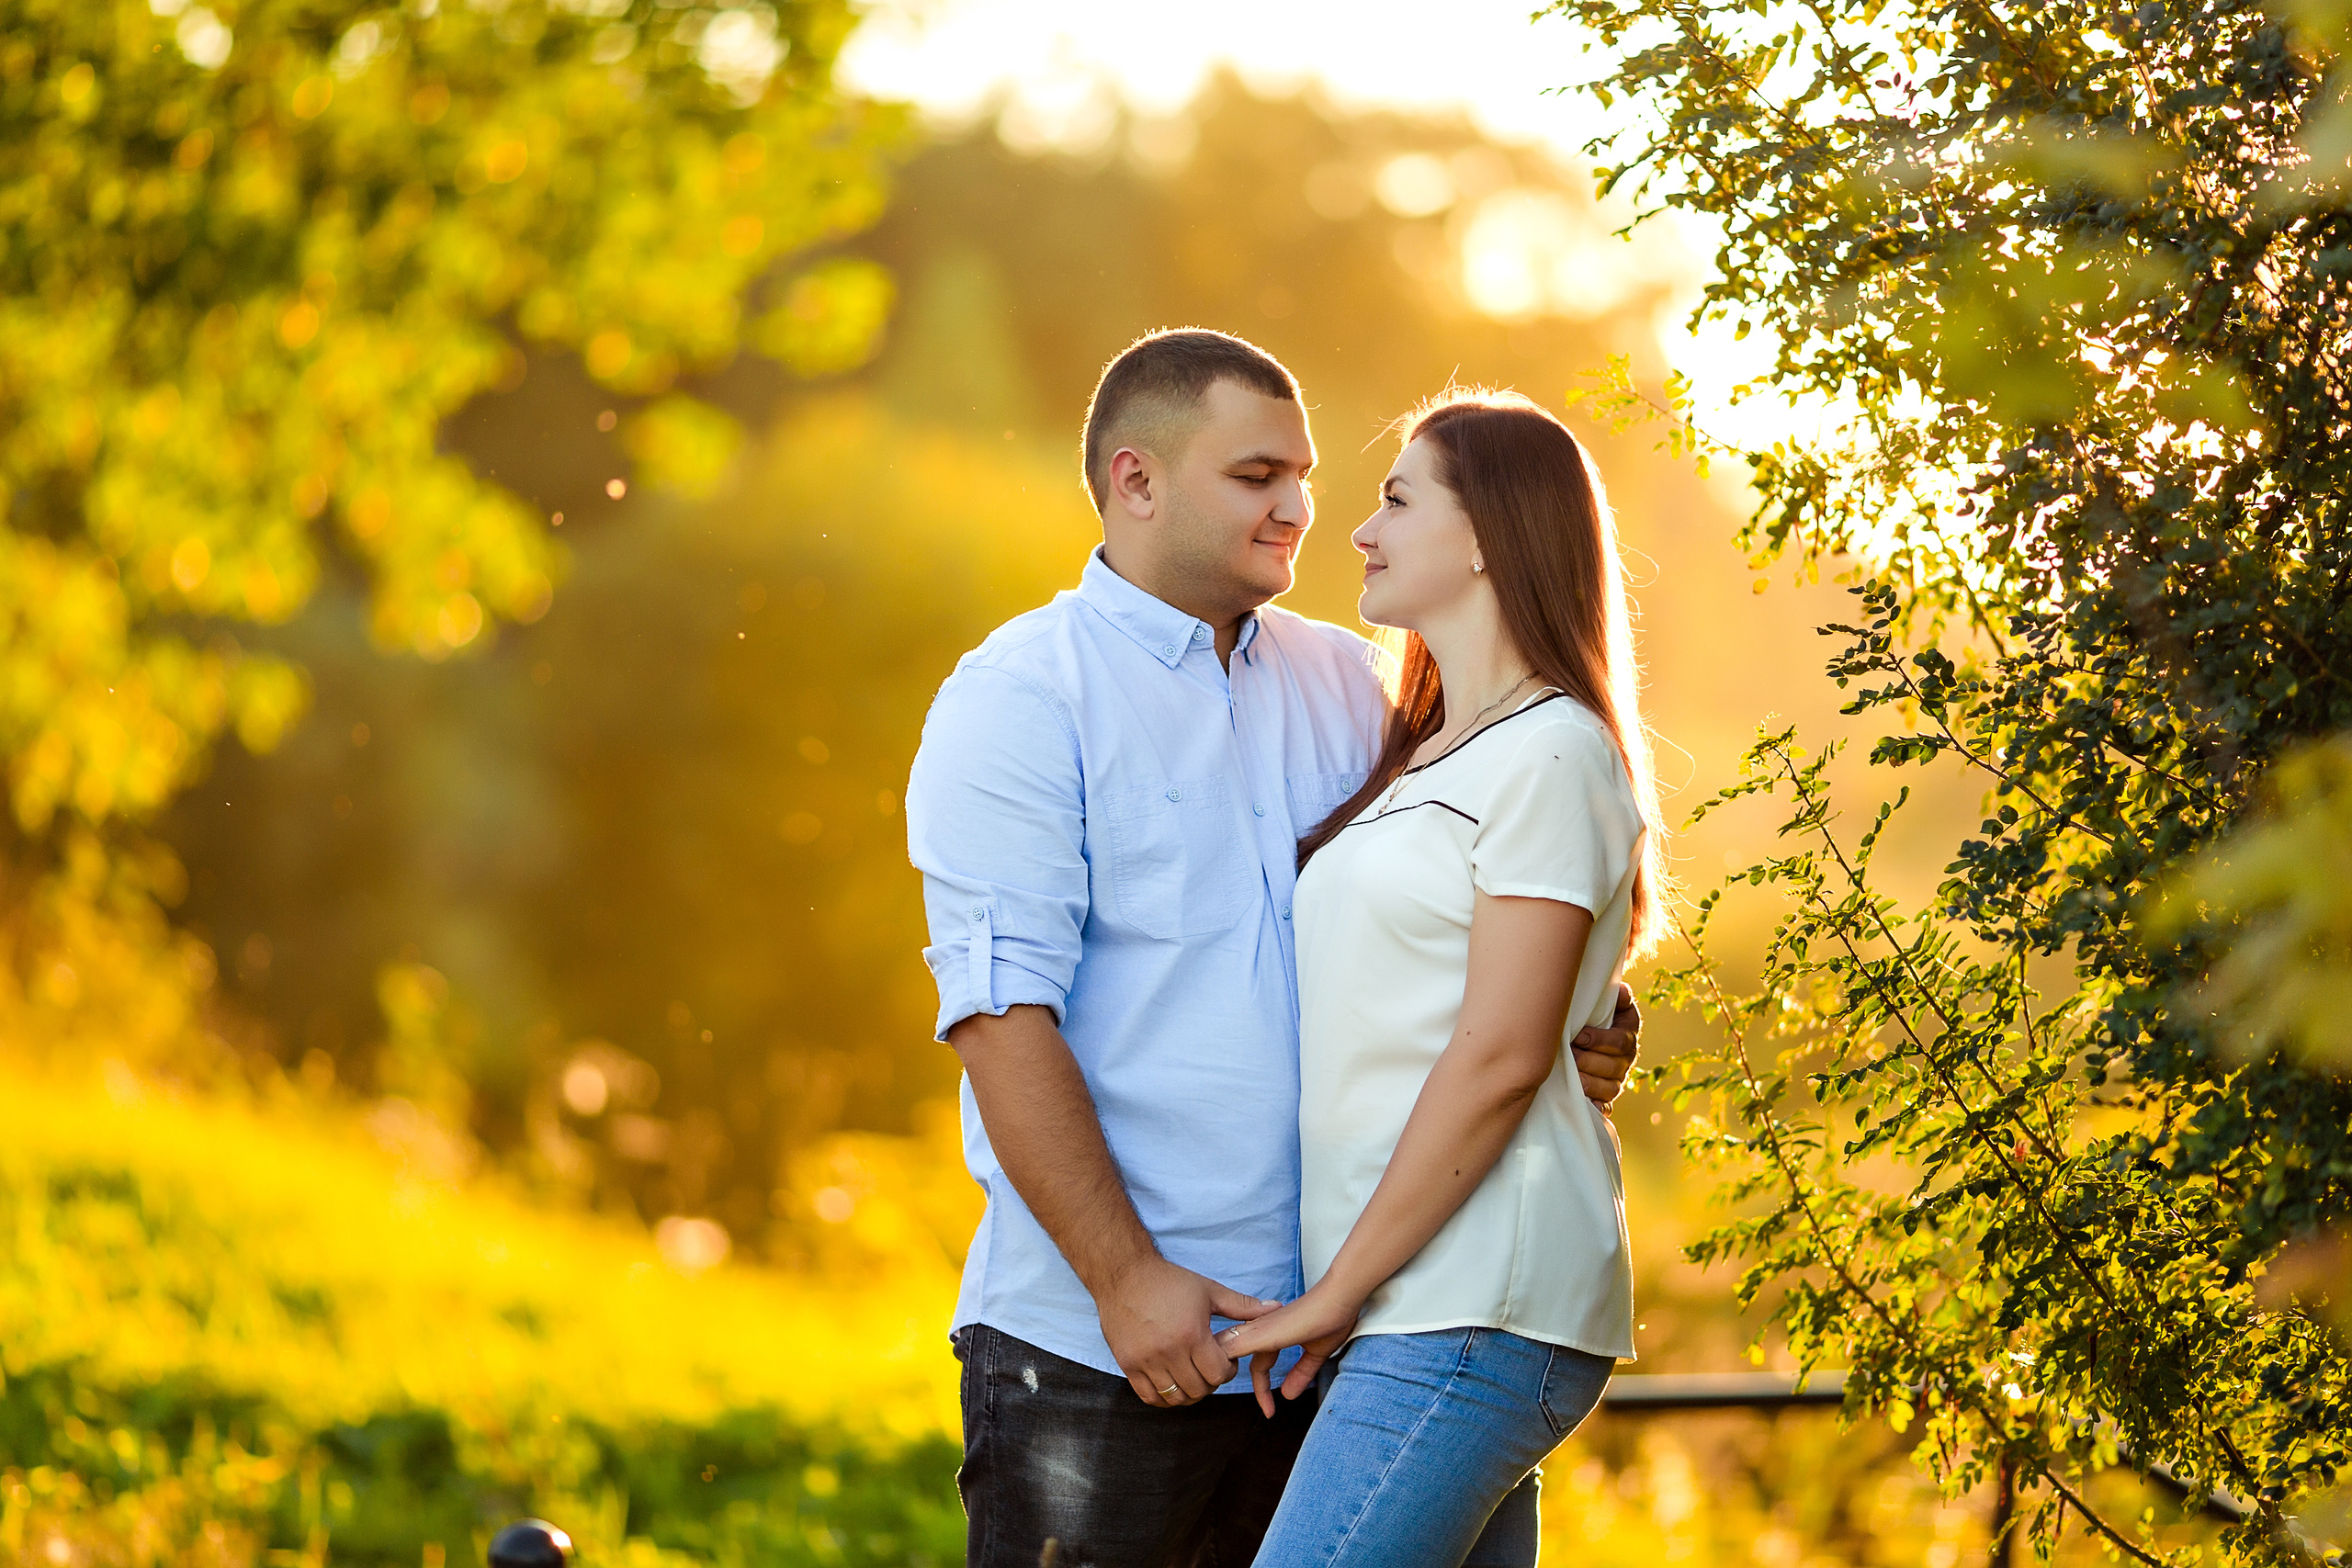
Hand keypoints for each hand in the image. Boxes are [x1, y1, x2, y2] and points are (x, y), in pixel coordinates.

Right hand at [1096, 1255, 1279, 1407]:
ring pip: (1175, 1398)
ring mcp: (1145, 1360)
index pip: (1218, 1374)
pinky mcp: (1127, 1364)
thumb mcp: (1209, 1290)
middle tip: (1207, 1368)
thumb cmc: (1168, 1280)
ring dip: (1188, 1392)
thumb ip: (1243, 1306)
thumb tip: (1276, 1308)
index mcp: (1191, 1334)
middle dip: (1209, 1383)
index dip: (1227, 1371)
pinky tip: (1171, 1382)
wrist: (1124, 1273)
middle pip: (1198, 1390)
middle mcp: (1168, 1351)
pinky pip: (1149, 1397)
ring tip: (1190, 1375)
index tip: (1224, 1361)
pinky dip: (1163, 1397)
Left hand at [1214, 1284, 1359, 1417]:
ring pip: (1226, 1349)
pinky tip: (1222, 1373)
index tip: (1270, 1411)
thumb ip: (1301, 1373)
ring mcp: (1260, 1329)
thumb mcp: (1316, 1354)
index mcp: (1273, 1334)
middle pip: (1231, 1354)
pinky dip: (1224, 1359)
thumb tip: (1289, 1395)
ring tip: (1219, 1392)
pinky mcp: (1262, 1332)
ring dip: (1219, 1369)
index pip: (1259, 1366)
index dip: (1262, 1390)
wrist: (1340, 1298)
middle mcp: (1262, 1330)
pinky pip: (1235, 1346)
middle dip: (1224, 1375)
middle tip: (1231, 1400)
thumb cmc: (1333, 1317)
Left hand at [1570, 980, 1641, 1107]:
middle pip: (1614, 1067)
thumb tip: (1622, 992)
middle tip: (1570, 1056)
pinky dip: (1598, 1107)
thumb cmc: (1592, 1014)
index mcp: (1627, 1035)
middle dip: (1590, 1062)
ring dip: (1590, 1084)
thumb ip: (1615, 996)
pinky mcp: (1606, 1096)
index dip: (1600, 1040)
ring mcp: (1616, 1080)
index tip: (1580, 1036)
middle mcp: (1625, 1060)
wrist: (1585, 1033)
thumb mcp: (1605, 1002)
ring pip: (1610, 1088)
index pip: (1620, 1042)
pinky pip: (1606, 1107)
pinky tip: (1586, 1105)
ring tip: (1571, 1078)